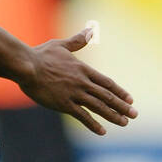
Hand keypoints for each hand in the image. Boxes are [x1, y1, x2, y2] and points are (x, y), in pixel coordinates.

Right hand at [19, 28, 136, 134]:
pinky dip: (93, 124)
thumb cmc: (41, 55)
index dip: (120, 91)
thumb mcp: (61, 45)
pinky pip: (82, 116)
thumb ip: (77, 41)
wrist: (26, 66)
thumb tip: (90, 30)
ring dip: (113, 116)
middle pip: (107, 96)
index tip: (130, 99)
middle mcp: (82, 82)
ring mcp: (74, 94)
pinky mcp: (64, 104)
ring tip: (125, 123)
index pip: (107, 82)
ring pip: (99, 107)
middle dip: (122, 106)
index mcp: (83, 70)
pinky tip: (102, 131)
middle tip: (134, 114)